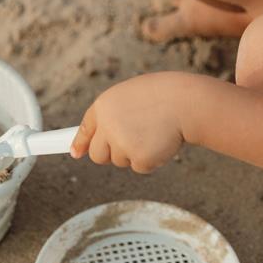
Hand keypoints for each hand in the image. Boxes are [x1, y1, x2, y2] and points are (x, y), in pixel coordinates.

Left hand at [70, 72, 190, 172]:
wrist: (185, 101)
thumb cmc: (162, 95)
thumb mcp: (130, 96)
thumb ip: (112, 115)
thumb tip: (88, 142)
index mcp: (103, 106)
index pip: (85, 129)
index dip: (81, 143)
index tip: (76, 152)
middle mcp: (107, 126)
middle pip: (97, 155)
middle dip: (111, 152)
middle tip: (133, 140)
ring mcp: (121, 144)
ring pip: (120, 161)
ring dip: (135, 152)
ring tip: (153, 131)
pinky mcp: (139, 158)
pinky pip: (139, 167)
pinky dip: (151, 159)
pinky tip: (161, 141)